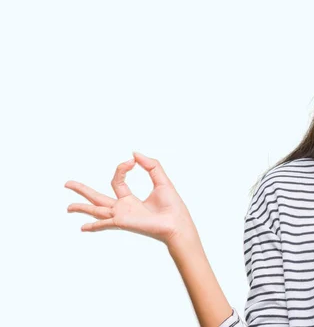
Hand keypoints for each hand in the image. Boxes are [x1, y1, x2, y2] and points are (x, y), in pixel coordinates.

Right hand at [66, 152, 195, 245]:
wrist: (177, 222)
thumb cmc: (172, 206)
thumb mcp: (161, 180)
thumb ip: (151, 165)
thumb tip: (134, 153)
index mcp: (130, 199)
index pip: (117, 181)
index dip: (122, 168)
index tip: (131, 161)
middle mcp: (122, 208)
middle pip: (97, 197)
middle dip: (82, 190)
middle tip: (67, 183)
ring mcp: (121, 216)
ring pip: (96, 210)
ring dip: (81, 208)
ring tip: (67, 207)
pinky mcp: (123, 222)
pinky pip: (105, 223)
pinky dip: (94, 225)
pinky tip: (82, 227)